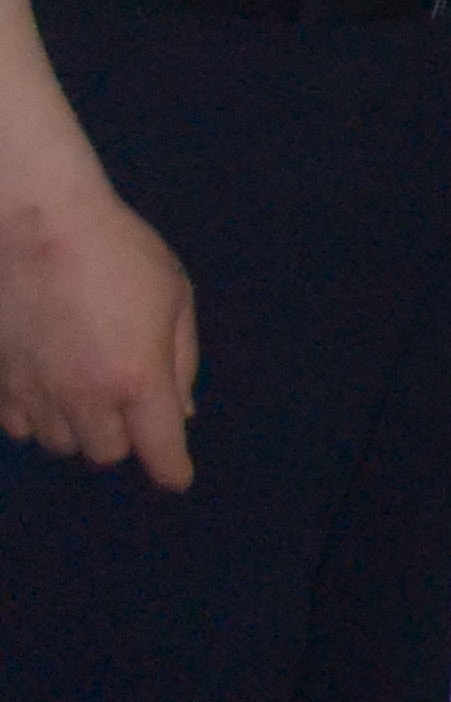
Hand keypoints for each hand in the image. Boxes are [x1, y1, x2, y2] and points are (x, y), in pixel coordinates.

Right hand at [0, 179, 200, 489]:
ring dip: (79, 427)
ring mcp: (34, 391)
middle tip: (127, 401)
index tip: (176, 479)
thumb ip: (181, 359)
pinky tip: (47, 385)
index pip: (159, 449)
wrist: (34, 221)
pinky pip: (19, 427)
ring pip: (61, 443)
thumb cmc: (117, 250)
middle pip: (107, 453)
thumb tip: (180, 412)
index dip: (172, 470)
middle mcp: (84, 395)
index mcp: (137, 377)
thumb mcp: (174, 295)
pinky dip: (38, 417)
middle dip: (124, 436)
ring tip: (86, 384)